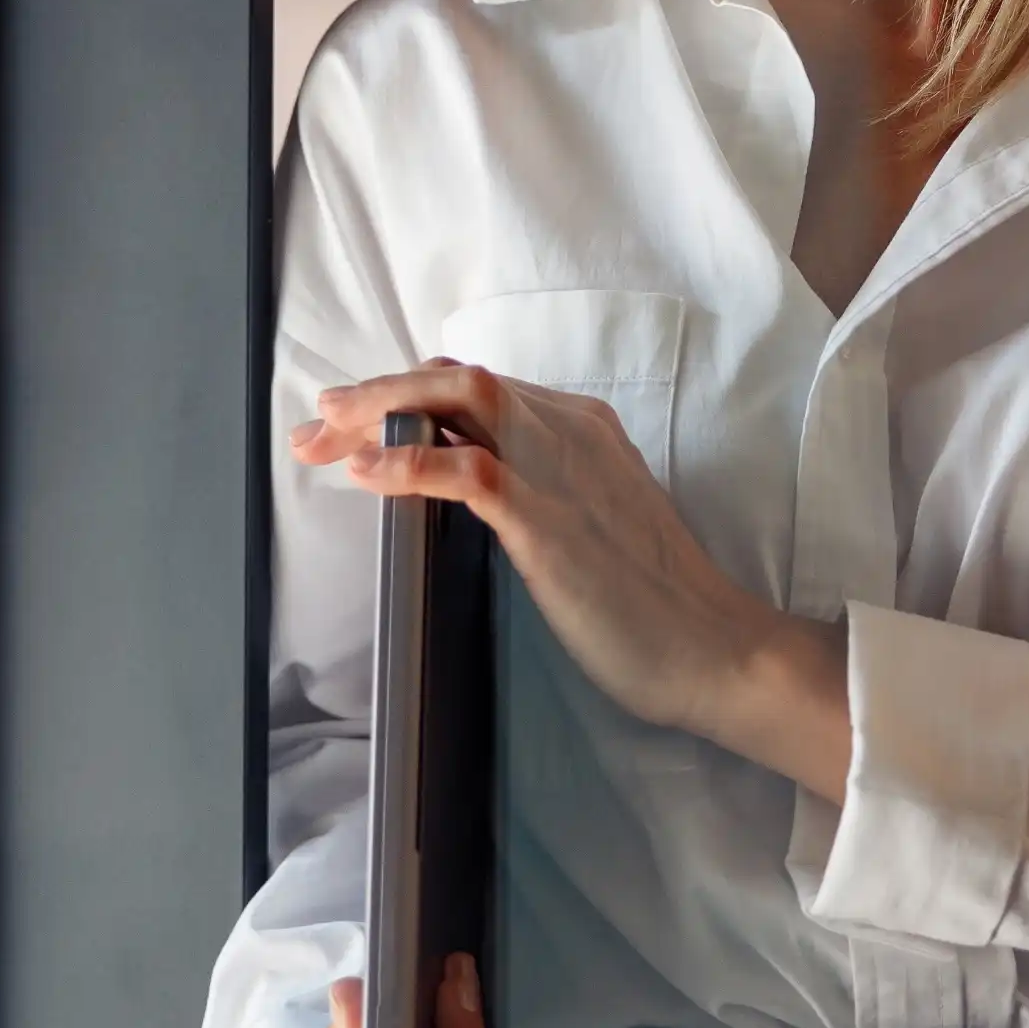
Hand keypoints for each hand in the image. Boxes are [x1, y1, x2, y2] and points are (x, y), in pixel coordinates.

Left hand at [292, 360, 852, 800]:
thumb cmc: (652, 602)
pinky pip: (466, 470)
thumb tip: (471, 493)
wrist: (713, 648)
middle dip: (375, 393)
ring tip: (324, 438)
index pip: (477, 385)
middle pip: (455, 379)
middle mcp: (568, 429)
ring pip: (457, 401)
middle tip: (315, 426)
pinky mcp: (549, 520)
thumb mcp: (590, 522)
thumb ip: (539, 492)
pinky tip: (365, 474)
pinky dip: (407, 464)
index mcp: (578, 426)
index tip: (352, 422)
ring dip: (377, 412)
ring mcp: (559, 469)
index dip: (406, 394)